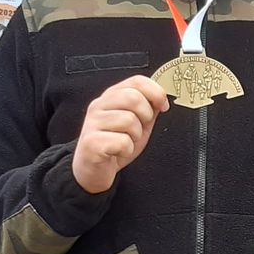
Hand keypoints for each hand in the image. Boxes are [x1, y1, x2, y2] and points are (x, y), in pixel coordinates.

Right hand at [72, 76, 167, 194]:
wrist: (92, 172)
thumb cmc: (114, 146)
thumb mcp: (136, 124)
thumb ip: (147, 109)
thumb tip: (161, 98)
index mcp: (110, 97)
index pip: (136, 81)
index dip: (156, 92)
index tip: (163, 106)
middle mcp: (98, 106)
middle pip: (133, 97)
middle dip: (145, 116)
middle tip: (139, 130)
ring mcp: (92, 123)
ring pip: (129, 120)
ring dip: (135, 137)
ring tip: (125, 143)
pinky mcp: (91, 142)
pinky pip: (122, 142)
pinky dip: (126, 151)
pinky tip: (117, 153)